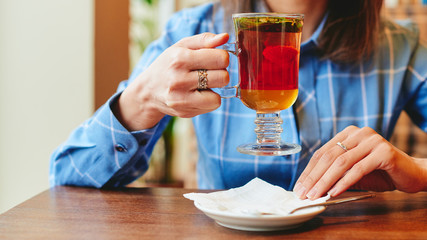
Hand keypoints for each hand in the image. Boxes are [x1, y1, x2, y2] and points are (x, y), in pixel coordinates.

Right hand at [113, 33, 229, 130]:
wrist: (148, 91)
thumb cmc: (169, 64)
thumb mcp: (182, 46)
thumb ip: (204, 40)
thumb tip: (225, 37)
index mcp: (180, 58)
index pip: (220, 59)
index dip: (222, 58)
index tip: (216, 59)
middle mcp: (179, 79)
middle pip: (223, 78)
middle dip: (221, 74)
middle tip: (210, 72)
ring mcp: (181, 98)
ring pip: (217, 97)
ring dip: (215, 89)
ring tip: (203, 84)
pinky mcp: (184, 111)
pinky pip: (212, 106)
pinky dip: (209, 100)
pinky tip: (197, 94)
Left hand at [293, 126, 426, 198]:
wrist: (413, 173)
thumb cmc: (380, 173)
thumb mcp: (352, 173)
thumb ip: (335, 175)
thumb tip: (311, 187)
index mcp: (348, 134)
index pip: (322, 153)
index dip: (308, 171)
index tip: (299, 187)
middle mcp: (358, 133)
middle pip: (328, 157)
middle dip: (313, 177)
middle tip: (304, 193)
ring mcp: (371, 140)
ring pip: (341, 162)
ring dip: (325, 181)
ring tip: (316, 195)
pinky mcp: (383, 152)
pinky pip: (358, 169)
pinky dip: (344, 182)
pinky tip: (334, 193)